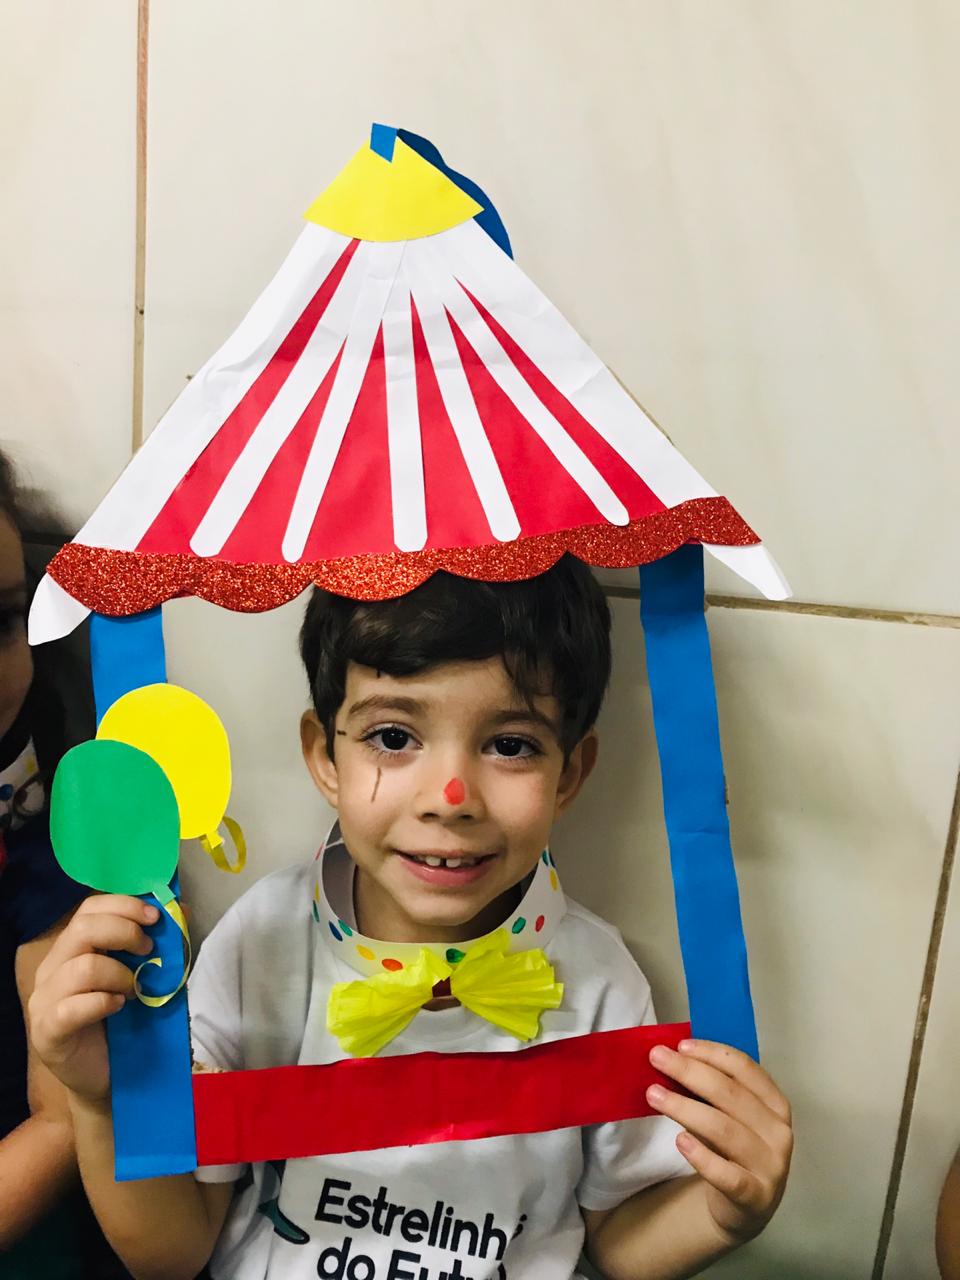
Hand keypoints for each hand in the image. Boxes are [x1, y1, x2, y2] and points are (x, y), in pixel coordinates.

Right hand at [28, 895, 159, 1103]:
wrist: (104, 1077)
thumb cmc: (121, 1021)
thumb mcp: (141, 976)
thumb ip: (155, 943)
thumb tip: (180, 908)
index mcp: (71, 949)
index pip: (88, 909)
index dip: (123, 906)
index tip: (155, 917)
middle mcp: (52, 968)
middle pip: (82, 929)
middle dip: (124, 932)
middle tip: (148, 951)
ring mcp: (44, 999)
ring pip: (82, 967)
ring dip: (118, 974)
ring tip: (134, 990)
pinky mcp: (46, 1030)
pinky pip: (71, 1008)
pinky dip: (102, 1003)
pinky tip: (118, 1008)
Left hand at [646, 1039, 792, 1242]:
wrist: (745, 1209)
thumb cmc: (733, 1150)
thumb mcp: (731, 1116)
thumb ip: (711, 1092)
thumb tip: (672, 1060)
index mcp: (775, 1104)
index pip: (745, 1069)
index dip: (713, 1053)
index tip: (680, 1045)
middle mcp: (779, 1132)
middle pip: (731, 1094)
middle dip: (690, 1072)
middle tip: (656, 1058)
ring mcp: (771, 1166)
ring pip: (725, 1129)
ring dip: (685, 1108)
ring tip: (654, 1095)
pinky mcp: (755, 1196)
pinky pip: (727, 1175)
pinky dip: (702, 1156)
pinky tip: (679, 1140)